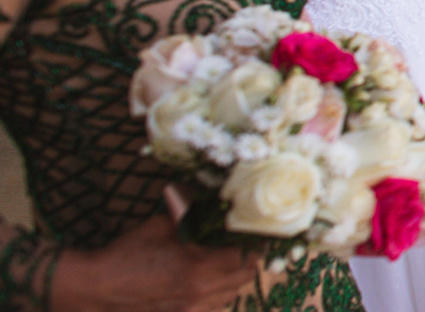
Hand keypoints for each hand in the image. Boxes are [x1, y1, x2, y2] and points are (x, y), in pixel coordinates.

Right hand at [52, 195, 258, 311]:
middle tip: (245, 245)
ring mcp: (190, 310)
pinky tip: (211, 282)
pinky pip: (211, 308)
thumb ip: (190, 215)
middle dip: (247, 260)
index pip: (242, 256)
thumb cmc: (127, 253)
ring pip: (229, 296)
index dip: (250, 243)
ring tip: (230, 263)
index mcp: (199, 268)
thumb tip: (210, 202)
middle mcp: (200, 292)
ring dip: (234, 279)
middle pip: (241, 278)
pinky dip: (218, 295)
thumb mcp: (161, 226)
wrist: (95, 287)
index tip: (251, 232)